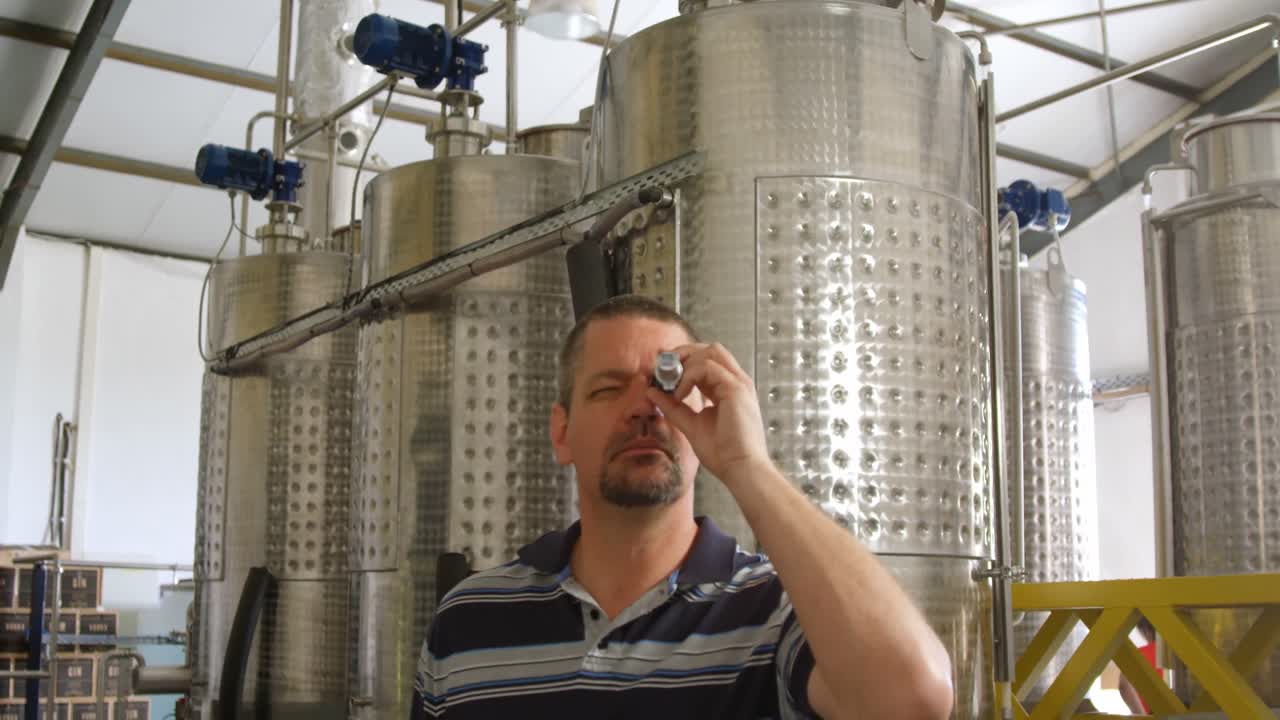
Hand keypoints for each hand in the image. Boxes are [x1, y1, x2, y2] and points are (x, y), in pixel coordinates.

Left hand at [645, 342, 772, 484]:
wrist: (740, 469)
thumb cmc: (723, 453)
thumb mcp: (691, 424)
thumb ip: (673, 407)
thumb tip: (653, 392)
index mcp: (728, 389)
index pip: (707, 361)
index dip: (683, 362)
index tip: (662, 375)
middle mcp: (736, 382)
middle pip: (710, 349)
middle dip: (683, 353)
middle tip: (663, 370)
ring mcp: (739, 383)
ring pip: (710, 352)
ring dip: (685, 363)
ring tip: (671, 384)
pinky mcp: (736, 389)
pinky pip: (707, 367)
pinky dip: (688, 376)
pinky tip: (680, 394)